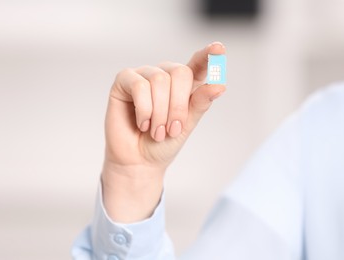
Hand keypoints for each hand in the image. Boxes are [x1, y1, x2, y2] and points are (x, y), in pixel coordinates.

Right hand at [102, 42, 225, 221]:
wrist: (138, 161)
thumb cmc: (163, 143)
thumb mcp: (187, 125)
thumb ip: (200, 104)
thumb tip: (219, 85)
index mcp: (184, 85)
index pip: (198, 65)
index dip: (208, 55)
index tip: (219, 48)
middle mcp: (165, 75)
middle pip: (180, 72)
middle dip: (178, 106)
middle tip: (172, 130)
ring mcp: (144, 75)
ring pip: (159, 80)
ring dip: (159, 113)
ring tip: (156, 132)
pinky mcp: (124, 80)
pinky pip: (139, 86)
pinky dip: (144, 109)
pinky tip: (142, 123)